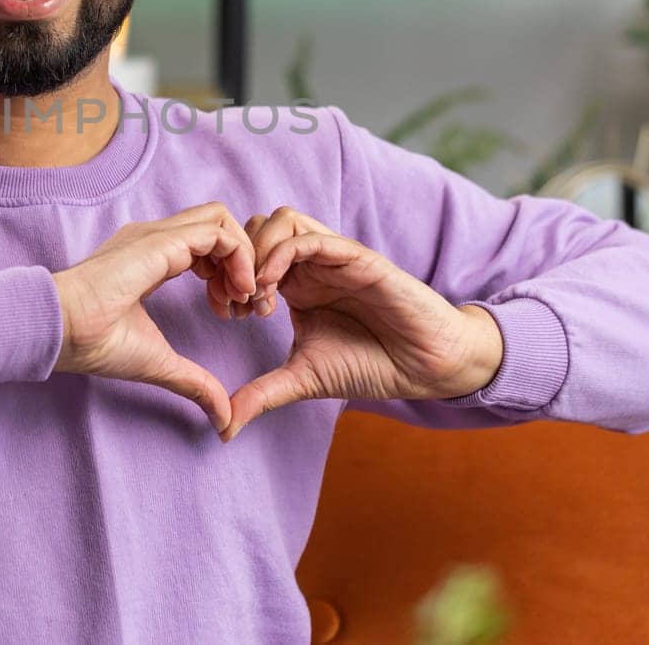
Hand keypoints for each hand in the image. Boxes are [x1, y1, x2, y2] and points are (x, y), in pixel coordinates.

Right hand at [53, 201, 268, 432]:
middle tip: (246, 303)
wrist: (63, 330)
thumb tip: (223, 421)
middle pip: (218, 225)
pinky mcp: (162, 240)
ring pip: (221, 219)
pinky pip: (217, 232)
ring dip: (245, 256)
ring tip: (243, 297)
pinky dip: (239, 257)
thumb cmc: (95, 344)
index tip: (230, 313)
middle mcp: (157, 240)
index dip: (228, 274)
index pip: (205, 245)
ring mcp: (158, 235)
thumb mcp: (159, 363)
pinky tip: (236, 291)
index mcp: (151, 259)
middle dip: (244, 260)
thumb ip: (194, 382)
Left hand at [219, 206, 503, 442]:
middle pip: (256, 227)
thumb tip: (223, 427)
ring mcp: (332, 257)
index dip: (225, 277)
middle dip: (235, 260)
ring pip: (281, 220)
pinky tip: (272, 289)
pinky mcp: (356, 258)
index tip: (225, 313)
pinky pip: (312, 238)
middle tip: (235, 301)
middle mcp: (310, 265)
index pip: (246, 254)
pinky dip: (281, 254)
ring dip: (257, 252)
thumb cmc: (369, 366)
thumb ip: (262, 394)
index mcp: (294, 284)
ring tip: (255, 296)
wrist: (424, 368)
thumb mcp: (303, 379)